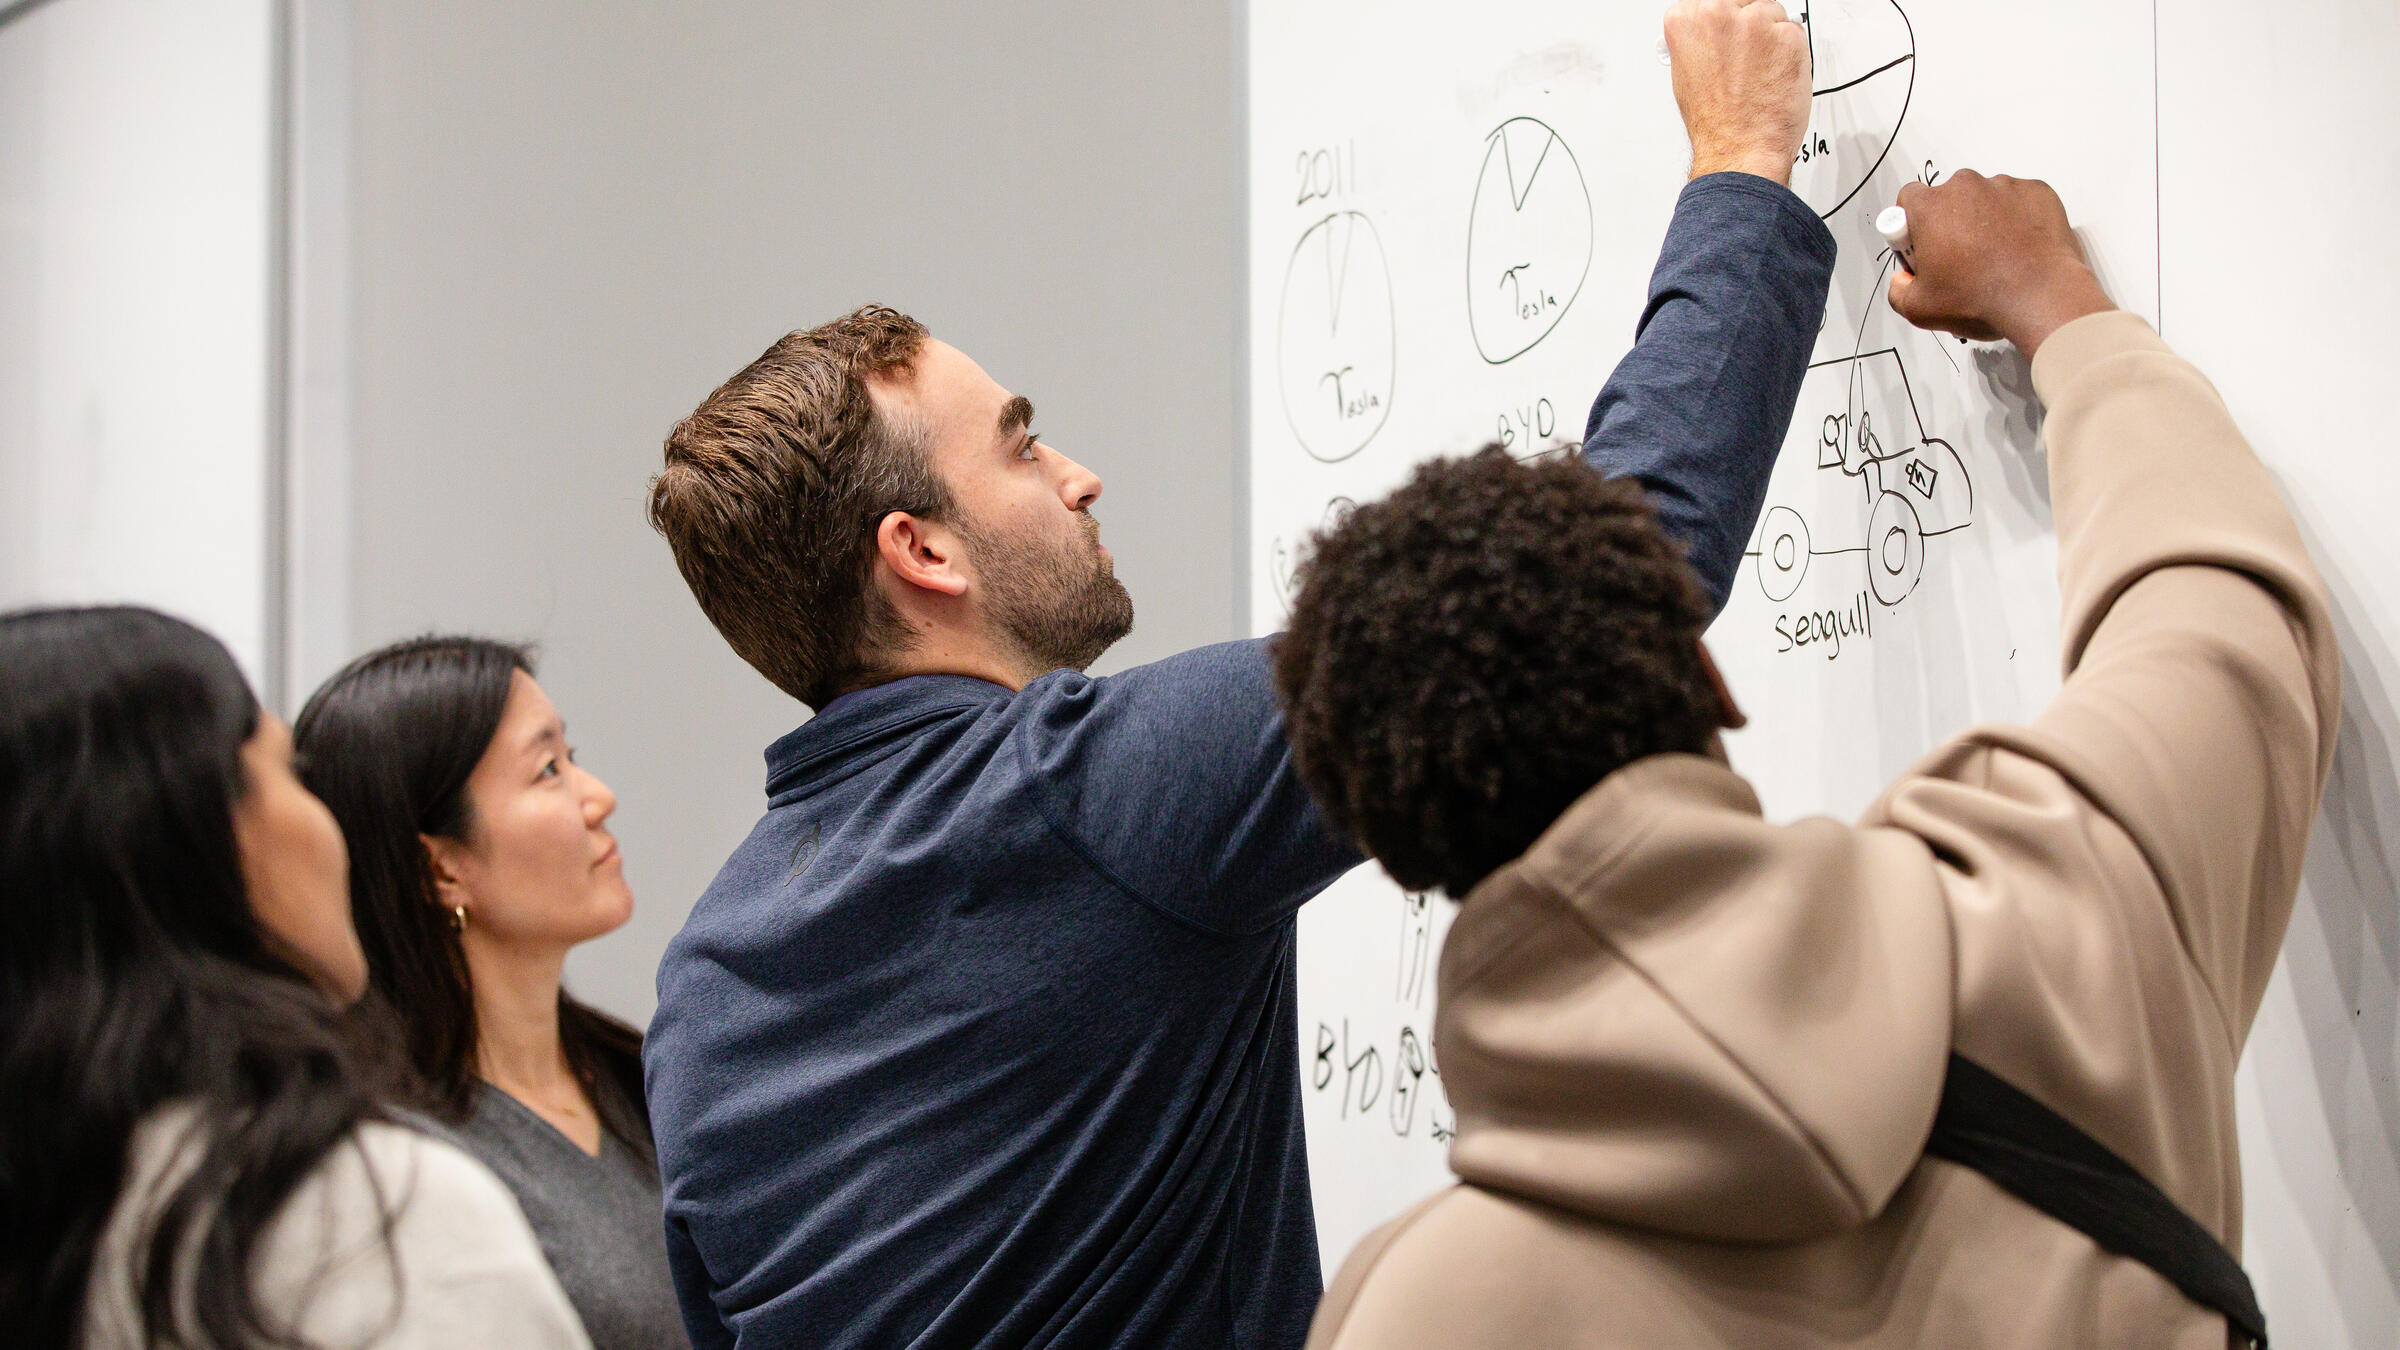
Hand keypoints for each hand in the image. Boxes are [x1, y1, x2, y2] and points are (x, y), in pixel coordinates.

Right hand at [1666, 0, 1812, 184]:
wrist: (1740, 149)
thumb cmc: (1715, 122)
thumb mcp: (1685, 75)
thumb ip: (1699, 42)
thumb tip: (1710, 35)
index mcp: (1686, 20)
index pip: (1712, 3)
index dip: (1723, 25)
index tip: (1725, 40)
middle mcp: (1718, 13)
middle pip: (1744, 3)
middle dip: (1748, 28)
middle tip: (1744, 62)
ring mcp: (1755, 23)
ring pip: (1771, 14)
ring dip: (1771, 40)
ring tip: (1758, 74)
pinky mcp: (1787, 35)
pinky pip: (1794, 32)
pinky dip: (1791, 53)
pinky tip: (1775, 76)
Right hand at [1886, 171, 2116, 357]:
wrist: (2041, 297)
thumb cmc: (1980, 299)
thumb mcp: (1918, 309)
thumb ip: (1898, 289)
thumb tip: (1903, 279)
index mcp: (1930, 207)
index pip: (1909, 199)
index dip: (1913, 224)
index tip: (1924, 245)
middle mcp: (1965, 186)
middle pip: (1948, 197)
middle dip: (1951, 221)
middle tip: (1962, 257)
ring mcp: (2004, 186)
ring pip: (1985, 198)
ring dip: (1985, 219)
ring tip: (1997, 256)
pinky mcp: (2036, 191)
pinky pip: (2019, 200)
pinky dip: (2018, 218)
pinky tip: (2020, 248)